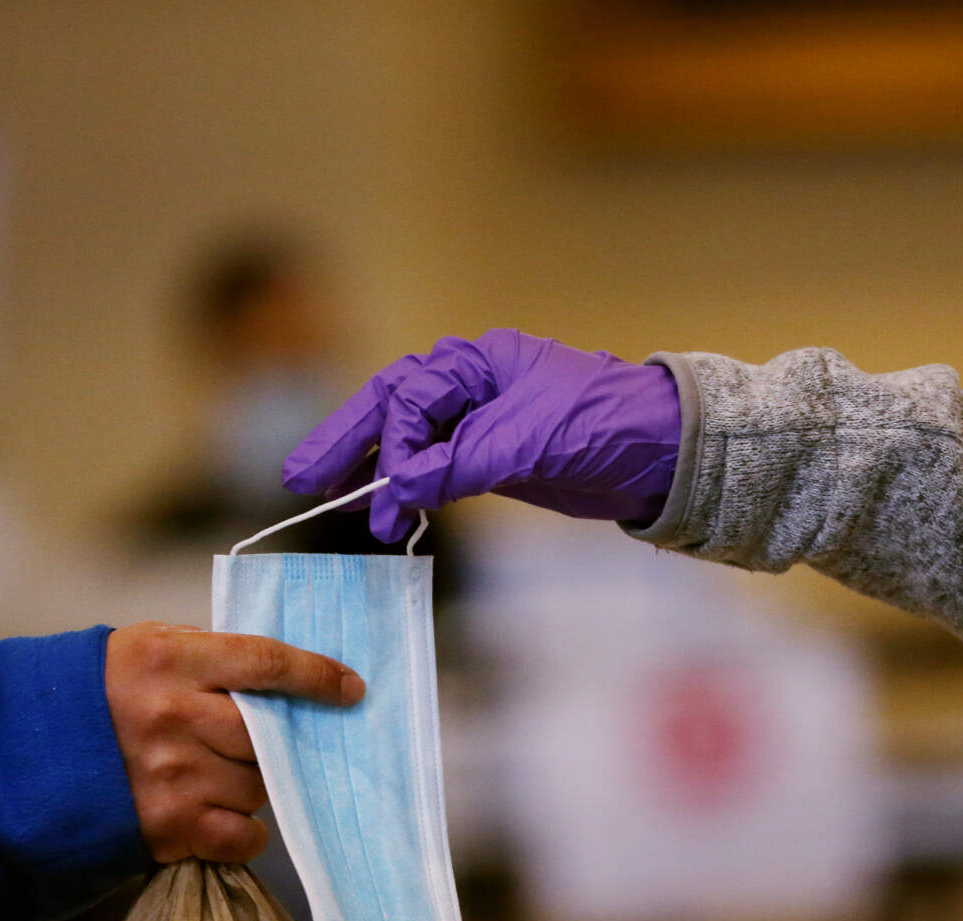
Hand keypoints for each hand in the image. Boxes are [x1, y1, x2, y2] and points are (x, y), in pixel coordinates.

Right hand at [104, 623, 363, 862]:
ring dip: (257, 784)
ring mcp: (172, 776)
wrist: (17, 762)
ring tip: (223, 775)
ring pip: (259, 786)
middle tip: (271, 743)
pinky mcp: (167, 828)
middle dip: (280, 742)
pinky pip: (242, 835)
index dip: (317, 675)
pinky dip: (243, 831)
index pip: (266, 662)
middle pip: (268, 734)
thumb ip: (203, 654)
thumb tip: (273, 673)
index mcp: (169, 660)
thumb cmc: (90, 695)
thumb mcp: (139, 650)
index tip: (350, 688)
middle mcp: (174, 716)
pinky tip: (222, 817)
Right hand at [282, 328, 682, 541]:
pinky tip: (397, 517)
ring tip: (351, 510)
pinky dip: (412, 492)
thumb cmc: (604, 426)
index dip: (394, 442)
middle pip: (392, 408)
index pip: (412, 396)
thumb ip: (460, 463)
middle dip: (347, 441)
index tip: (395, 486)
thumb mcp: (527, 441)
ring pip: (410, 442)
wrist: (662, 455)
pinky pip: (435, 470)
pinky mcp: (492, 459)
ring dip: (379, 476)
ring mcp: (480, 422)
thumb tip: (400, 488)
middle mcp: (472, 385)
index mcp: (480, 361)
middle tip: (300, 477)